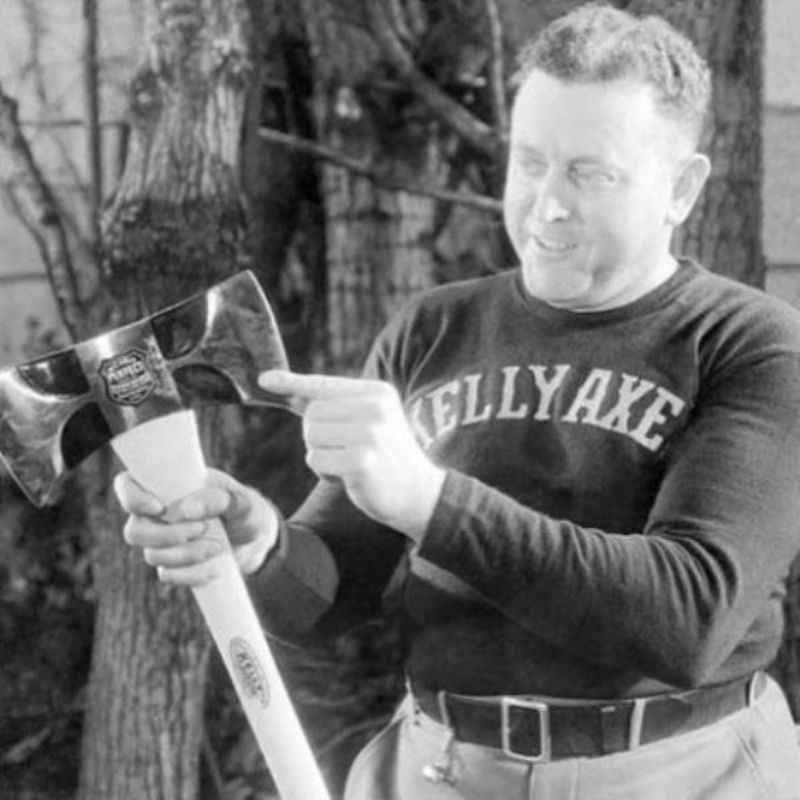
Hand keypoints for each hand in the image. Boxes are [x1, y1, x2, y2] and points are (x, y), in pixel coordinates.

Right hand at [114, 468, 278, 585]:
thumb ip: (220, 499)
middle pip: (134, 531)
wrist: (258, 542)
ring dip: (185, 555)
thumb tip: (188, 508)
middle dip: (167, 536)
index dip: (132, 498)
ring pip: (152, 555)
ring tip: (218, 547)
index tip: (159, 508)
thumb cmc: (248, 511)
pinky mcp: (174, 565)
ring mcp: (163, 541)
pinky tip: (215, 568)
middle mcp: (158, 514)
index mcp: (169, 486)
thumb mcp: (243, 501)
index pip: (128, 485)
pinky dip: (192, 574)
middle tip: (203, 529)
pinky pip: (167, 576)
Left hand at [258, 370, 445, 541]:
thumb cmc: (386, 457)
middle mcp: (375, 408)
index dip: (292, 382)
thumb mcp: (368, 421)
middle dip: (318, 436)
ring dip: (321, 454)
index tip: (264, 379)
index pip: (326, 385)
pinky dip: (325, 472)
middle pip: (312, 414)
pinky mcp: (360, 461)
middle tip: (345, 450)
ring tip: (348, 462)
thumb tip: (288, 389)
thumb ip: (332, 405)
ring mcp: (369, 434)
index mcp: (377, 393)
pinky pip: (315, 460)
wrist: (419, 494)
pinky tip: (350, 478)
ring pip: (311, 436)